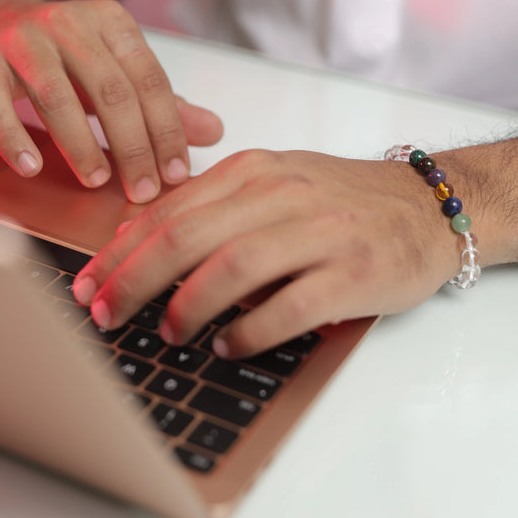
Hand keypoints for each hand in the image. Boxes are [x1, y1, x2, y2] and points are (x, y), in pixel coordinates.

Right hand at [0, 0, 222, 201]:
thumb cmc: (65, 51)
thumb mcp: (117, 68)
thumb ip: (162, 102)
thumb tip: (214, 132)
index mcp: (112, 23)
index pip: (150, 80)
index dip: (167, 130)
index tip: (176, 173)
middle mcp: (70, 25)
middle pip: (110, 90)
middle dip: (132, 146)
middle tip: (142, 190)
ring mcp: (23, 40)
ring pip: (56, 95)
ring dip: (80, 144)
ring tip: (96, 181)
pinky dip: (14, 137)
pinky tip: (32, 167)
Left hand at [73, 149, 464, 356]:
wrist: (428, 205)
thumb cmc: (342, 200)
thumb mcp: (274, 183)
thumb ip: (212, 206)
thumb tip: (137, 240)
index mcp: (255, 170)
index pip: (170, 210)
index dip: (120, 252)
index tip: (89, 285)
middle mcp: (284, 194)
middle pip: (189, 238)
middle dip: (134, 281)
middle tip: (106, 316)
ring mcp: (322, 233)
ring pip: (234, 269)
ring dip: (188, 307)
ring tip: (169, 334)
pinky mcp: (355, 273)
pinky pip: (290, 307)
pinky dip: (249, 331)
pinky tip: (229, 347)